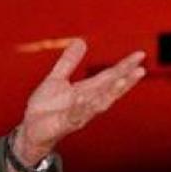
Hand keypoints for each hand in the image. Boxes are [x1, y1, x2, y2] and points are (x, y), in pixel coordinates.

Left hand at [14, 39, 145, 162]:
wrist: (30, 130)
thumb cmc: (45, 108)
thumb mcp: (57, 79)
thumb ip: (69, 62)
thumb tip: (81, 41)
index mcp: (86, 91)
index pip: (109, 76)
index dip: (124, 66)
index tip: (140, 55)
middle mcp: (86, 103)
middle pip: (109, 90)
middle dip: (125, 80)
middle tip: (140, 69)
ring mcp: (77, 114)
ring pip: (98, 104)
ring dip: (110, 93)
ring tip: (121, 80)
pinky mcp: (64, 124)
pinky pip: (74, 115)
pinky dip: (80, 107)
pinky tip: (83, 97)